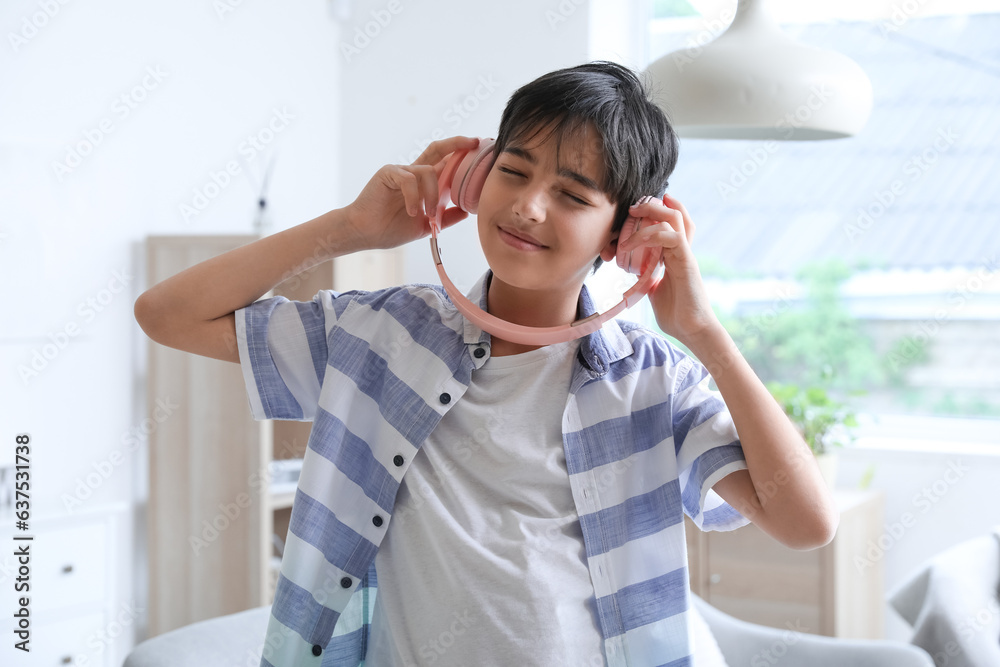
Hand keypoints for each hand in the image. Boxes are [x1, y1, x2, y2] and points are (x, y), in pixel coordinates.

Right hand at [343, 135, 479, 249]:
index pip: (444, 163)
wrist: (365, 234)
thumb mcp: (425, 226)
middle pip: (437, 149)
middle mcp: (413, 173)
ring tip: (429, 213)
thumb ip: (445, 218)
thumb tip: (467, 211)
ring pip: (428, 172)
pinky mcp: (388, 173)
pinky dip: (415, 197)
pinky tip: (413, 212)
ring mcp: (400, 171)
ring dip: (434, 194)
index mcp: (422, 183)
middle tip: (474, 142)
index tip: (479, 151)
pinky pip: (409, 179)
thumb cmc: (390, 229)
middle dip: (457, 144)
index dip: (461, 156)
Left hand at [616, 194, 720, 345]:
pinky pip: (671, 236)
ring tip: (628, 227)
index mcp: (675, 255)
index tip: (636, 211)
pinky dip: (649, 234)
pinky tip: (630, 246)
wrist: (692, 330)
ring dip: (648, 216)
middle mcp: (682, 250)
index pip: (672, 223)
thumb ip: (647, 278)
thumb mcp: (654, 290)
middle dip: (652, 206)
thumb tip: (636, 275)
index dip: (657, 211)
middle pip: (674, 213)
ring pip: (674, 218)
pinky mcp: (686, 261)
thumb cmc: (676, 314)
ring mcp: (685, 254)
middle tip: (632, 208)